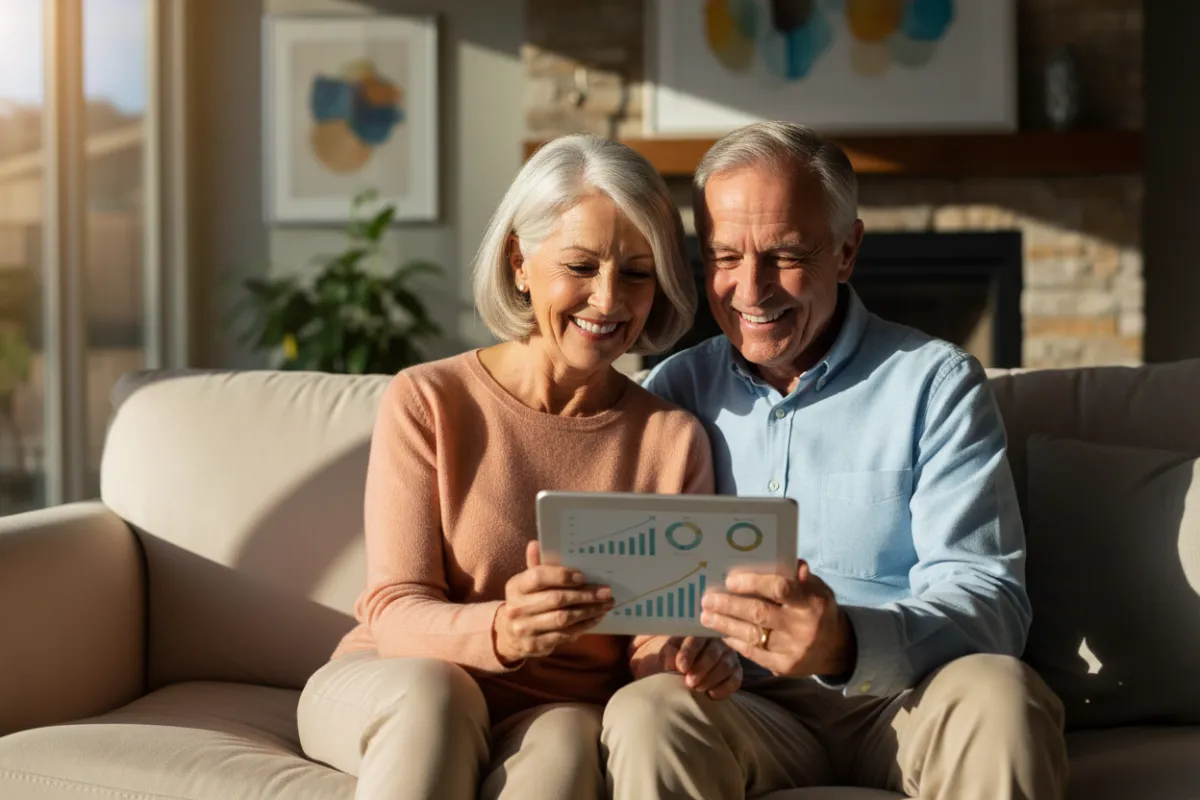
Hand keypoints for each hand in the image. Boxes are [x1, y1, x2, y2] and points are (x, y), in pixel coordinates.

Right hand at [493, 541, 613, 663]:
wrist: (509, 633)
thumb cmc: (526, 600)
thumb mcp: (527, 582)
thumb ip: (535, 564)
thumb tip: (536, 544)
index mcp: (516, 586)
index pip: (538, 577)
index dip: (562, 576)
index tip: (583, 576)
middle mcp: (517, 608)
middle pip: (556, 599)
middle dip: (585, 595)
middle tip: (605, 592)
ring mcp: (524, 628)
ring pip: (563, 619)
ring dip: (588, 611)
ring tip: (605, 605)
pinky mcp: (535, 645)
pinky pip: (564, 635)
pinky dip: (583, 626)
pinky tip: (595, 618)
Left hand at [661, 636, 742, 699]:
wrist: (684, 666)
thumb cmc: (674, 656)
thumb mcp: (668, 652)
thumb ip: (668, 654)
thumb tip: (672, 664)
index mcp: (697, 633)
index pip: (695, 640)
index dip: (688, 653)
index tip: (681, 668)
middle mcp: (716, 642)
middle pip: (713, 653)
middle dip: (701, 669)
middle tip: (689, 682)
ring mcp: (728, 656)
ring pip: (725, 666)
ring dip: (711, 679)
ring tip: (698, 689)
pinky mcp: (736, 671)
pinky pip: (735, 680)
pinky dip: (725, 688)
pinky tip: (712, 695)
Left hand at [700, 561, 855, 678]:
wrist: (836, 649)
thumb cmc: (818, 610)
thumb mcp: (818, 590)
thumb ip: (801, 578)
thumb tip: (792, 562)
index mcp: (811, 602)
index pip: (781, 588)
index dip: (753, 583)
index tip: (730, 580)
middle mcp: (802, 627)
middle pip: (759, 613)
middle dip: (729, 605)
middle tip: (708, 598)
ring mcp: (793, 649)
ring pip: (752, 635)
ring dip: (725, 624)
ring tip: (706, 615)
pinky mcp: (784, 667)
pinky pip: (754, 654)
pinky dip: (735, 642)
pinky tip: (721, 632)